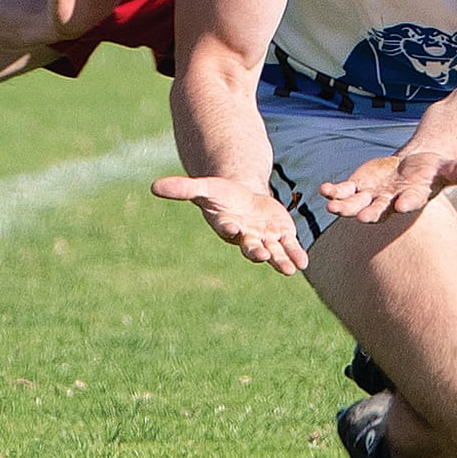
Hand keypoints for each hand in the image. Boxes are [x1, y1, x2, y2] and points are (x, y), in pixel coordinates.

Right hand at [151, 174, 308, 274]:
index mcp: (227, 225)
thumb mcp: (204, 187)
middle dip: (256, 251)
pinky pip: (290, 248)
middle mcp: (246, 236)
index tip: (232, 228)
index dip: (230, 228)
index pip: (228, 228)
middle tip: (260, 254)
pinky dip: (296, 255)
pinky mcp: (281, 235)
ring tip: (290, 270)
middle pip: (251, 246)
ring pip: (273, 252)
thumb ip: (182, 189)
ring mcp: (265, 237)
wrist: (244, 197)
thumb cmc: (221, 195)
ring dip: (280, 260)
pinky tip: (303, 263)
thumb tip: (153, 187)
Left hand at [319, 152, 456, 223]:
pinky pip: (343, 191)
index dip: (406, 203)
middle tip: (362, 218)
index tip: (402, 205)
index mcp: (412, 197)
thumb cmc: (432, 171)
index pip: (410, 202)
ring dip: (345, 207)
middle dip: (370, 213)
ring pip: (356, 204)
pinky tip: (323, 190)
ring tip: (333, 208)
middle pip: (379, 210)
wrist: (412, 169)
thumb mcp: (448, 167)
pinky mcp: (358, 187)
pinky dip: (334, 191)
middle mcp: (390, 202)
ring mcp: (371, 196)